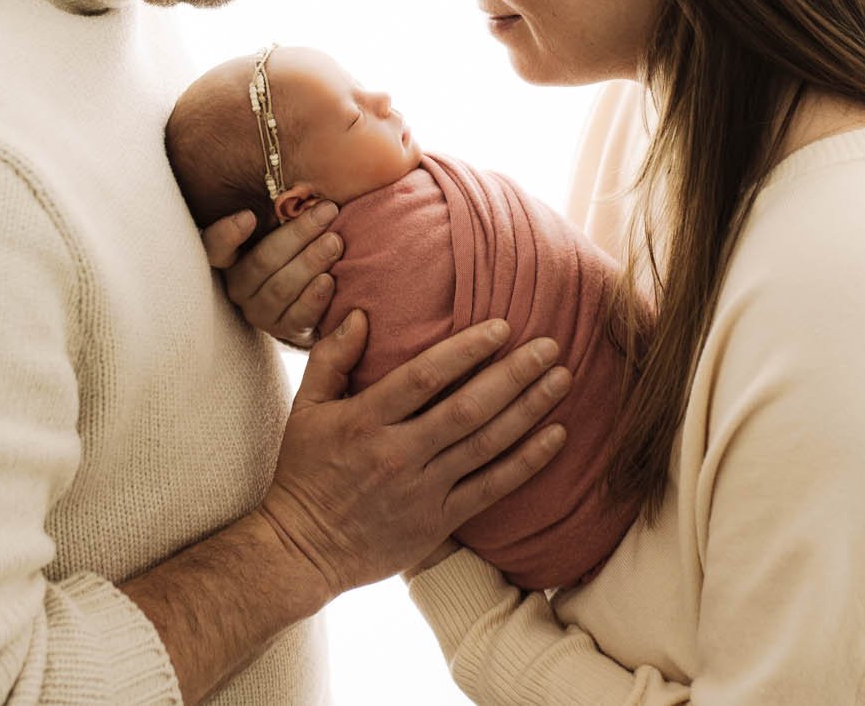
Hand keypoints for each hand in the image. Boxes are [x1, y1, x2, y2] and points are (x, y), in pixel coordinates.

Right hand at [203, 202, 343, 347]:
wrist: (311, 301)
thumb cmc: (296, 252)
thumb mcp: (284, 232)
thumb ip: (285, 214)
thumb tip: (311, 193)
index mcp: (232, 259)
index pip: (214, 247)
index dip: (227, 234)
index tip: (248, 216)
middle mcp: (239, 287)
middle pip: (262, 262)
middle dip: (297, 235)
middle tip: (326, 213)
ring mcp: (260, 312)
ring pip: (281, 288)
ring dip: (310, 262)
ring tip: (335, 242)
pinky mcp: (284, 331)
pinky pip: (298, 316)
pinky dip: (315, 298)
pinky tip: (330, 280)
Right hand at [255, 310, 571, 600]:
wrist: (303, 551)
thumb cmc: (304, 474)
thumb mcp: (305, 410)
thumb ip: (331, 358)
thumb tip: (360, 314)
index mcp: (365, 420)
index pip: (424, 377)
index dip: (466, 350)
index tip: (502, 327)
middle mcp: (397, 453)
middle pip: (467, 408)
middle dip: (514, 374)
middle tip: (550, 345)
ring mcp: (422, 489)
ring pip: (487, 444)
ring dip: (529, 409)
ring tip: (562, 379)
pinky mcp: (438, 521)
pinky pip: (492, 488)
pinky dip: (527, 461)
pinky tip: (556, 436)